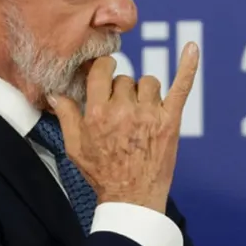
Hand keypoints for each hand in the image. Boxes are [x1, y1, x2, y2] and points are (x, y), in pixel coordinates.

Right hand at [50, 43, 199, 212]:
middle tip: (120, 113)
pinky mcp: (170, 120)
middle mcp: (123, 110)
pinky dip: (187, 66)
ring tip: (140, 112)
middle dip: (121, 91)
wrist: (132, 197)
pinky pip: (180, 86)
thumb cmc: (102, 173)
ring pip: (148, 82)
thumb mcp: (74, 146)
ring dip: (144, 92)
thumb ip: (66, 115)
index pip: (102, 71)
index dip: (102, 71)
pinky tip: (192, 48)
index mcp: (97, 113)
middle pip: (125, 79)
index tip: (102, 75)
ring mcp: (150, 114)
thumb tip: (54, 93)